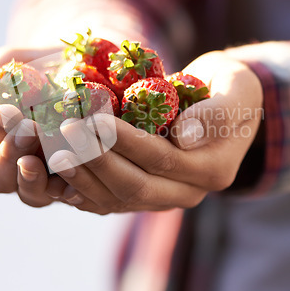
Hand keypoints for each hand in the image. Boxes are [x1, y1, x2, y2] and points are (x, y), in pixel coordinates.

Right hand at [0, 46, 66, 207]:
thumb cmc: (40, 65)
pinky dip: (65, 194)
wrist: (81, 71)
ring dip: (32, 179)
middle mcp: (7, 161)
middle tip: (29, 130)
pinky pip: (60, 198)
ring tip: (48, 160)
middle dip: (9, 153)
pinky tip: (73, 186)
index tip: (10, 112)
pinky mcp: (63, 186)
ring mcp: (35, 178)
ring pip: (25, 193)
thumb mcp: (13, 61)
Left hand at [17, 51, 262, 213]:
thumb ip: (216, 113)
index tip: (93, 119)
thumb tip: (185, 138)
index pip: (160, 159)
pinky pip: (109, 200)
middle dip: (95, 160)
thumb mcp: (237, 90)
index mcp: (212, 170)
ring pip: (116, 199)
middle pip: (133, 186)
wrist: (226, 106)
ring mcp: (164, 197)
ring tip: (52, 153)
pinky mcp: (144, 194)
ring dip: (81, 177)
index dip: (123, 142)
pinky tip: (56, 174)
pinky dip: (82, 188)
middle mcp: (187, 192)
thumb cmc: (230, 90)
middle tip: (63, 133)